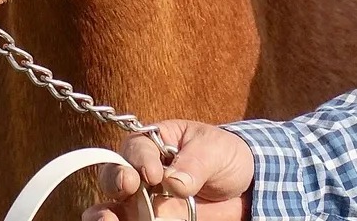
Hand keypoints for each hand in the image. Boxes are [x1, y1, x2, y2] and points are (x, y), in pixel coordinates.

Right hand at [83, 120, 254, 220]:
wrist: (248, 186)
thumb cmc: (225, 155)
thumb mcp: (213, 150)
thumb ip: (194, 163)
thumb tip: (174, 182)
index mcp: (152, 144)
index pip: (136, 147)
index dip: (140, 159)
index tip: (153, 173)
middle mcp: (142, 172)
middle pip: (115, 175)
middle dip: (114, 180)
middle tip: (127, 188)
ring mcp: (147, 201)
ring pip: (116, 206)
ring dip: (107, 213)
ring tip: (108, 220)